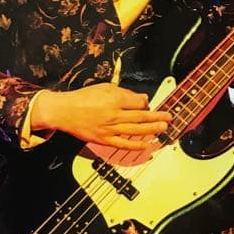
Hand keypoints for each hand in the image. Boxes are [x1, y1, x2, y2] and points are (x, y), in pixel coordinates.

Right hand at [33, 83, 171, 150]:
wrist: (64, 111)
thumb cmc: (82, 98)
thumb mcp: (104, 87)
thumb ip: (124, 92)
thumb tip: (141, 98)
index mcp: (114, 99)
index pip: (138, 102)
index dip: (146, 103)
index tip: (148, 103)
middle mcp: (114, 114)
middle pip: (141, 116)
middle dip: (157, 117)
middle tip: (168, 117)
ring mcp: (110, 129)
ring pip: (136, 130)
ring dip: (152, 130)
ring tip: (164, 128)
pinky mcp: (104, 140)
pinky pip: (124, 144)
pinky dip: (137, 145)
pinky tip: (148, 144)